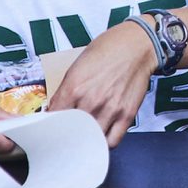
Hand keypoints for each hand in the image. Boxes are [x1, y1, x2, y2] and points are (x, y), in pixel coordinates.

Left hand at [48, 20, 156, 146]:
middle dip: (67, 134)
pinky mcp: (127, 115)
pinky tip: (103, 135)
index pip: (54, 119)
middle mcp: (91, 101)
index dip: (51, 125)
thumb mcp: (78, 65)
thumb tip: (56, 109)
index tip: (52, 127)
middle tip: (68, 134)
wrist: (137, 45)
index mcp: (74, 87)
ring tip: (85, 136)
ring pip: (91, 140)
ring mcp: (110, 110)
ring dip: (86, 140)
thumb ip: (66, 90)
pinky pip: (113, 141)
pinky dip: (105, 142)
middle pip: (71, 132)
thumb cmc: (108, 50)